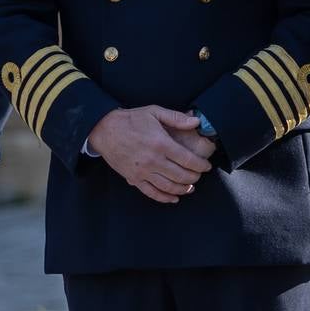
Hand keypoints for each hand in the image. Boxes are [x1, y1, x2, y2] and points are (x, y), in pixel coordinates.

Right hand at [87, 106, 213, 203]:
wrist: (103, 129)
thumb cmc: (129, 120)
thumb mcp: (153, 112)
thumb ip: (176, 117)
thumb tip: (196, 122)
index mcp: (161, 144)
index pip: (189, 160)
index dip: (201, 165)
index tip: (206, 166)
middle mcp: (154, 160)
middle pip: (182, 176)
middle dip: (194, 177)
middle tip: (198, 174)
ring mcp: (143, 171)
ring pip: (170, 187)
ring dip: (184, 189)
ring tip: (190, 186)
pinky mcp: (134, 178)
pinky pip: (152, 192)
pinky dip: (165, 198)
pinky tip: (174, 198)